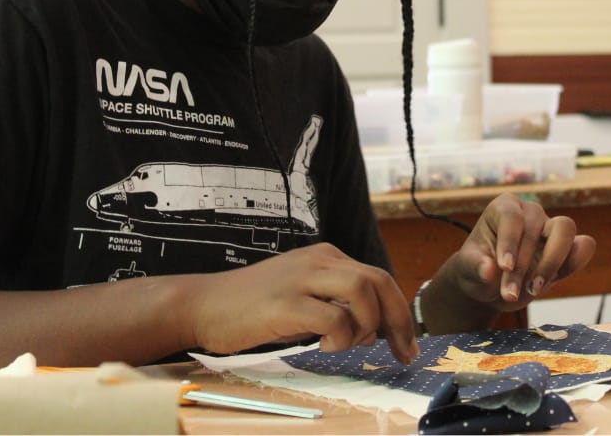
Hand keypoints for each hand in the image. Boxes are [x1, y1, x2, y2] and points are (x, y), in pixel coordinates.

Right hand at [186, 243, 419, 362]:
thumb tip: (373, 329)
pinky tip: (324, 345)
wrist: (203, 305)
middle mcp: (317, 260)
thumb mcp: (302, 296)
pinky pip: (332, 316)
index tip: (406, 344)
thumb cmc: (252, 307)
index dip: (400, 313)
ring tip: (348, 342)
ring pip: (361, 289)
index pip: (378, 278)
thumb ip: (336, 303)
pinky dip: (340, 336)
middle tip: (402, 353)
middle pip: (378, 281)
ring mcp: (300, 278)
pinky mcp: (284, 302)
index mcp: (325, 257)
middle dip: (398, 320)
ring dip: (367, 323)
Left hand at [441, 193, 595, 312]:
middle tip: (509, 292)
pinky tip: (554, 282)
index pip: (512, 217)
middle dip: (524, 264)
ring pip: (565, 229)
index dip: (509, 242)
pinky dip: (575, 262)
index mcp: (503, 208)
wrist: (492, 288)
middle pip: (537, 228)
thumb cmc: (477, 270)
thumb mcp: (467, 269)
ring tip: (534, 289)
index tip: (504, 267)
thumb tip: (488, 270)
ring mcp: (551, 228)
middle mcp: (530, 212)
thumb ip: (475, 267)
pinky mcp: (567, 248)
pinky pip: (583, 246)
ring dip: (551, 262)